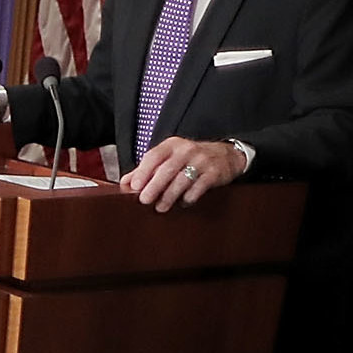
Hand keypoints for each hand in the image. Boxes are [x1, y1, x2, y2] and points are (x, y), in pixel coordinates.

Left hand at [121, 136, 247, 213]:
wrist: (227, 155)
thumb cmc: (190, 159)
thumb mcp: (169, 158)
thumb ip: (147, 170)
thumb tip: (125, 184)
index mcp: (172, 145)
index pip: (154, 156)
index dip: (143, 171)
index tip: (134, 186)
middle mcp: (187, 150)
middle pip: (167, 169)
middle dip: (154, 186)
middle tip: (144, 200)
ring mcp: (202, 160)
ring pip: (183, 179)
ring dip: (170, 196)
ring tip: (160, 208)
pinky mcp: (215, 172)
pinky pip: (200, 186)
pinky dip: (189, 197)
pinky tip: (183, 204)